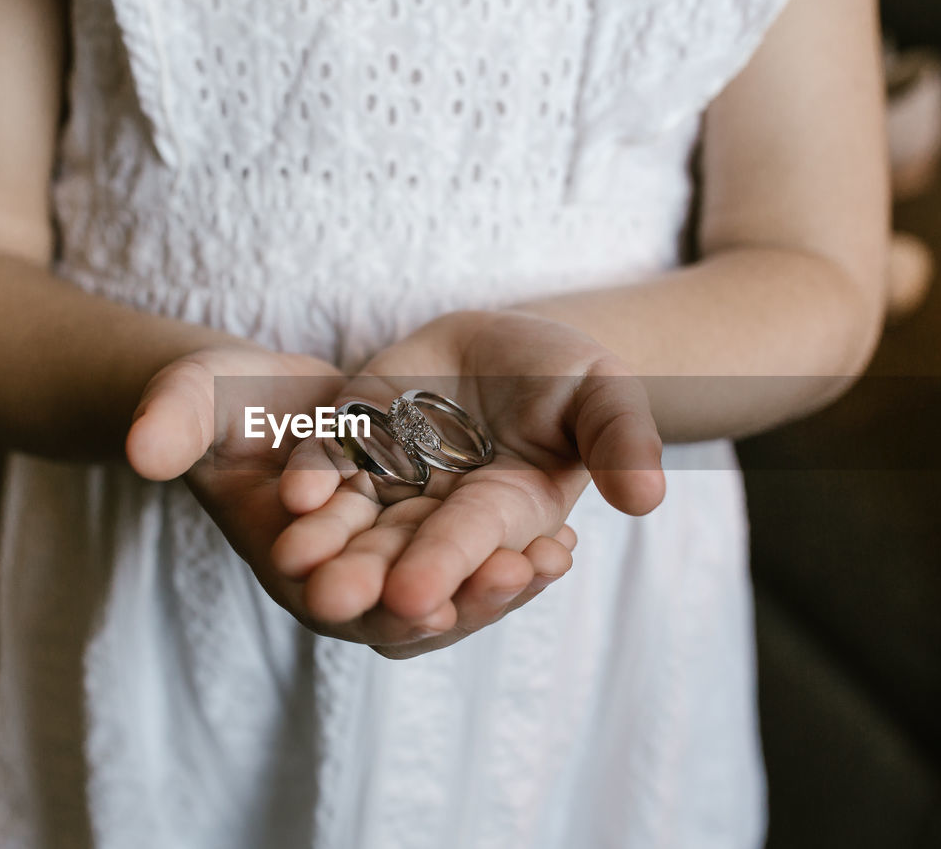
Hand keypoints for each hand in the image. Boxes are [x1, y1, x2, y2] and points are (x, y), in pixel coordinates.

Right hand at [124, 341, 574, 651]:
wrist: (262, 394)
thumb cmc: (220, 402)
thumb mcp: (194, 398)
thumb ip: (170, 418)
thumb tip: (141, 450)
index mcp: (290, 563)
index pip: (338, 602)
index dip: (380, 602)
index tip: (427, 597)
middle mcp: (347, 578)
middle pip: (411, 608)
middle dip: (463, 598)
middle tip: (516, 573)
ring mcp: (391, 557)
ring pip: (452, 588)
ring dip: (501, 583)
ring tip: (552, 557)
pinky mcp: (426, 531)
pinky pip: (473, 556)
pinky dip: (512, 554)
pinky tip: (561, 539)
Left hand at [273, 310, 664, 658]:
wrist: (505, 340)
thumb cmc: (565, 375)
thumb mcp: (602, 395)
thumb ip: (620, 441)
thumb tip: (649, 499)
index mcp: (506, 513)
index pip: (474, 542)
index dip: (449, 565)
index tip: (418, 596)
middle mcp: (442, 510)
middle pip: (400, 549)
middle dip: (368, 575)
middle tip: (332, 600)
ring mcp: (393, 478)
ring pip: (352, 521)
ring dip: (323, 542)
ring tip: (292, 560)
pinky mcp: (355, 440)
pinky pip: (327, 464)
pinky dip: (311, 478)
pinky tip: (290, 493)